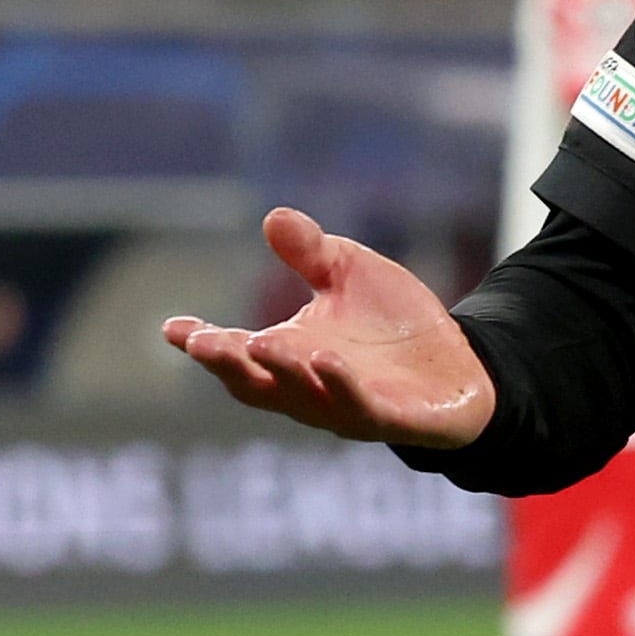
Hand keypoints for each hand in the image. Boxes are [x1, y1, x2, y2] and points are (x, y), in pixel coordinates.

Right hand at [163, 209, 495, 447]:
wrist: (460, 363)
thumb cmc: (394, 325)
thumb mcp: (351, 275)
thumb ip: (312, 253)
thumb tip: (275, 217)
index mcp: (290, 357)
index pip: (236, 354)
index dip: (203, 345)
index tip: (173, 328)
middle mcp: (309, 389)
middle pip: (257, 383)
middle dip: (229, 364)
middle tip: (204, 344)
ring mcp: (348, 408)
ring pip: (304, 399)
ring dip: (282, 373)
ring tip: (262, 343)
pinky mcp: (392, 418)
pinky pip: (362, 409)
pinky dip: (342, 386)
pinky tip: (327, 360)